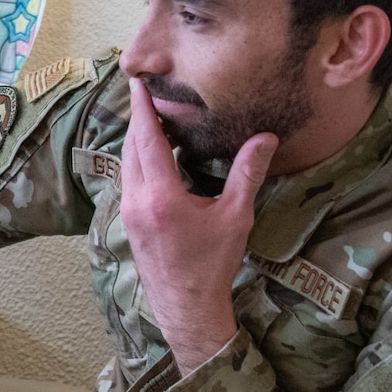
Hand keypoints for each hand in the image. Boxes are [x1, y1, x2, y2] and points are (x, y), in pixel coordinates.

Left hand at [119, 78, 277, 374]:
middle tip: (146, 92)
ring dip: (136, 140)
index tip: (139, 83)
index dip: (143, 110)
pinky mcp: (129, 222)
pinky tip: (152, 156)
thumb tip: (265, 138)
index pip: (147, 141)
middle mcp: (137, 200)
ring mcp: (128, 212)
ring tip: (150, 118)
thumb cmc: (211, 265)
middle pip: (131, 148)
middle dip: (138, 119)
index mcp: (161, 196)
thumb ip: (246, 174)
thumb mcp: (235, 218)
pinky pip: (129, 181)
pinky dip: (138, 161)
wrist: (185, 307)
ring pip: (127, 165)